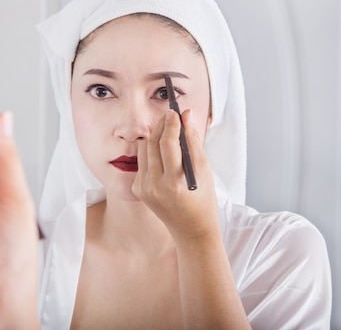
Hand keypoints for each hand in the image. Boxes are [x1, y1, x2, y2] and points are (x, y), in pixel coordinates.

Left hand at [132, 109, 218, 240]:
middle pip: (152, 144)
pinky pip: (142, 162)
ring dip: (154, 137)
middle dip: (161, 126)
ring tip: (168, 132)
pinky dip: (151, 153)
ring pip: (144, 150)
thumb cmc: (202, 199)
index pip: (168, 144)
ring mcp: (143, 188)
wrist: (190, 229)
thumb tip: (186, 116)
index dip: (170, 124)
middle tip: (170, 116)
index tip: (175, 111)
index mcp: (174, 182)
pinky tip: (162, 152)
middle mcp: (155, 186)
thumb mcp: (203, 170)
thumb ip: (193, 142)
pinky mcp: (137, 189)